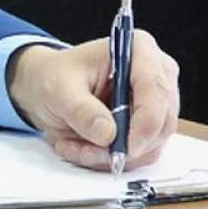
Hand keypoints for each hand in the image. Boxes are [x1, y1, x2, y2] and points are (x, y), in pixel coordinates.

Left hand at [6, 31, 179, 170]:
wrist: (46, 86)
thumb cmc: (54, 76)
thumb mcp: (58, 89)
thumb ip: (82, 110)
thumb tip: (108, 134)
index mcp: (138, 50)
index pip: (156, 89)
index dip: (146, 122)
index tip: (126, 147)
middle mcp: (156, 74)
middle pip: (161, 122)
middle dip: (124, 145)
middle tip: (86, 151)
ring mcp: (156, 102)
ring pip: (151, 144)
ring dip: (111, 155)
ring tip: (75, 146)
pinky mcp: (148, 126)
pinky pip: (139, 154)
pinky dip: (110, 158)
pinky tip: (82, 148)